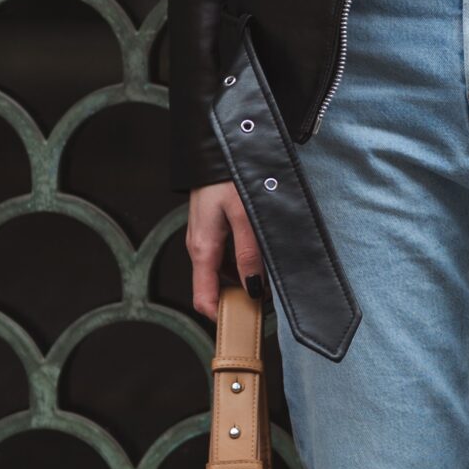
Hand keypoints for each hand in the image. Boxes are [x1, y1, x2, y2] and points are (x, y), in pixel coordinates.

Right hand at [186, 181, 261, 322]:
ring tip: (269, 275)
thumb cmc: (228, 176)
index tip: (246, 322)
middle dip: (239, 297)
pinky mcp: (211, 227)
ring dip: (241, 277)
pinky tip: (260, 253)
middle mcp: (199, 247)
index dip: (222, 316)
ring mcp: (204, 237)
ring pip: (221, 271)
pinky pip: (224, 254)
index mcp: (202, 249)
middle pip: (214, 288)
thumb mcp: (245, 216)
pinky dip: (240, 260)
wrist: (216, 145)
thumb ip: (249, 255)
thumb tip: (253, 289)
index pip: (204, 299)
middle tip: (269, 300)